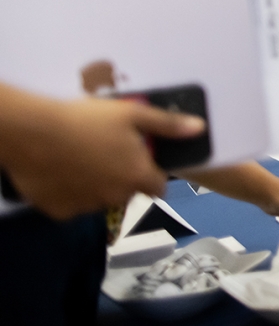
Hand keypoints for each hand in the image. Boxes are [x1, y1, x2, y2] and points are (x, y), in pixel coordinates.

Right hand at [4, 98, 203, 219]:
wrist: (32, 133)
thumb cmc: (87, 120)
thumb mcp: (132, 114)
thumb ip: (168, 125)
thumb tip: (200, 129)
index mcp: (137, 176)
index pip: (158, 187)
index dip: (152, 174)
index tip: (141, 160)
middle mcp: (116, 197)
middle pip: (128, 192)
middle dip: (123, 177)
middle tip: (106, 152)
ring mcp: (86, 207)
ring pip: (99, 199)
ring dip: (97, 185)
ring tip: (81, 157)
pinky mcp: (59, 211)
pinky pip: (72, 204)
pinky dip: (70, 192)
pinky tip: (62, 170)